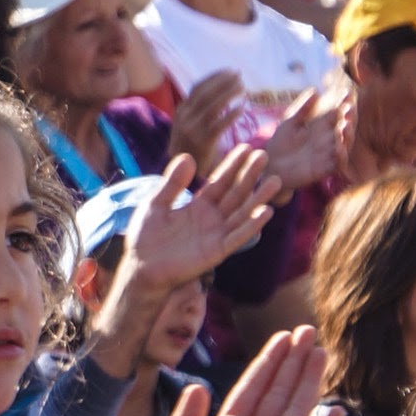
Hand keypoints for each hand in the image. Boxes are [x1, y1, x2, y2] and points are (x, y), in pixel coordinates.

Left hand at [128, 149, 277, 284]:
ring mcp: (216, 235)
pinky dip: (251, 225)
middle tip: (264, 155)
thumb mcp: (156, 204)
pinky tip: (265, 211)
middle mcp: (211, 219)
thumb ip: (172, 183)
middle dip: (249, 175)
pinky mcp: (217, 252)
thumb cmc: (146, 238)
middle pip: (235, 194)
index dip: (232, 166)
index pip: (220, 182)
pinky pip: (237, 237)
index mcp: (198, 206)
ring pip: (242, 213)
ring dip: (258, 197)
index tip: (246, 147)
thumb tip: (188, 157)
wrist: (140, 268)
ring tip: (274, 180)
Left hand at [157, 327, 339, 415]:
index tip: (282, 337)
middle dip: (292, 362)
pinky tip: (337, 411)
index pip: (253, 388)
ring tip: (319, 353)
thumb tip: (198, 386)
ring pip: (294, 412)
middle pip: (278, 392)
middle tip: (307, 331)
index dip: (268, 363)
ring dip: (308, 383)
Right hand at [168, 71, 245, 180]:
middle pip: (206, 93)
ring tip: (243, 88)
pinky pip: (218, 124)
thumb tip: (218, 93)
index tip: (230, 71)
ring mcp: (192, 130)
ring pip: (213, 105)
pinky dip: (230, 114)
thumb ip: (200, 112)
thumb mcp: (190, 128)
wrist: (183, 178)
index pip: (198, 87)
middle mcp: (185, 118)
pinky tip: (241, 108)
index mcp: (181, 111)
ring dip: (228, 93)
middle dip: (223, 82)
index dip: (214, 77)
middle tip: (240, 76)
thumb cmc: (192, 152)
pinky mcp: (202, 142)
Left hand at [256, 88, 339, 191]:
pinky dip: (341, 156)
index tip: (347, 92)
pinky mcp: (324, 169)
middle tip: (349, 108)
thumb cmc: (280, 143)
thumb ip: (302, 108)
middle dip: (350, 117)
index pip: (337, 112)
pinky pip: (338, 164)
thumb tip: (315, 90)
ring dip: (348, 136)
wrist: (270, 166)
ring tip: (345, 126)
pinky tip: (339, 148)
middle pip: (345, 126)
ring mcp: (327, 154)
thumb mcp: (289, 122)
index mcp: (321, 126)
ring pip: (345, 145)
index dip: (344, 102)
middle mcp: (328, 139)